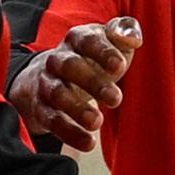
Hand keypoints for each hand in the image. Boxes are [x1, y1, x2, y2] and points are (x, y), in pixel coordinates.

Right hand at [7, 17, 141, 149]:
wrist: (53, 77)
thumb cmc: (93, 58)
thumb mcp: (111, 41)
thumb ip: (124, 32)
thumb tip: (133, 37)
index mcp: (77, 39)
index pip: (88, 41)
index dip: (103, 52)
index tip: (120, 67)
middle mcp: (58, 59)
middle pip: (70, 66)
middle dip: (92, 82)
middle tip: (115, 99)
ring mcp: (47, 83)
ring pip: (57, 93)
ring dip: (76, 108)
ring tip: (97, 122)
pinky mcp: (41, 109)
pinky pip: (52, 120)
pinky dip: (69, 133)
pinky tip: (88, 143)